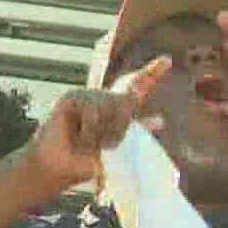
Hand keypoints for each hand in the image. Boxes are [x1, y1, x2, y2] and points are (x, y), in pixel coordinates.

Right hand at [16, 56, 169, 197]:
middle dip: (120, 128)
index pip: (137, 86)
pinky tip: (77, 137)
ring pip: (110, 110)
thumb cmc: (87, 161)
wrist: (59, 168)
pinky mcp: (73, 97)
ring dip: (101, 135)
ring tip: (87, 144)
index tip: (168, 60)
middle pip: (127, 102)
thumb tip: (161, 119)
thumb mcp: (116, 148)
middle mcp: (104, 98)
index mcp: (117, 110)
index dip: (152, 72)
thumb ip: (136, 131)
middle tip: (106, 147)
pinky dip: (89, 133)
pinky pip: (93, 114)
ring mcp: (88, 95)